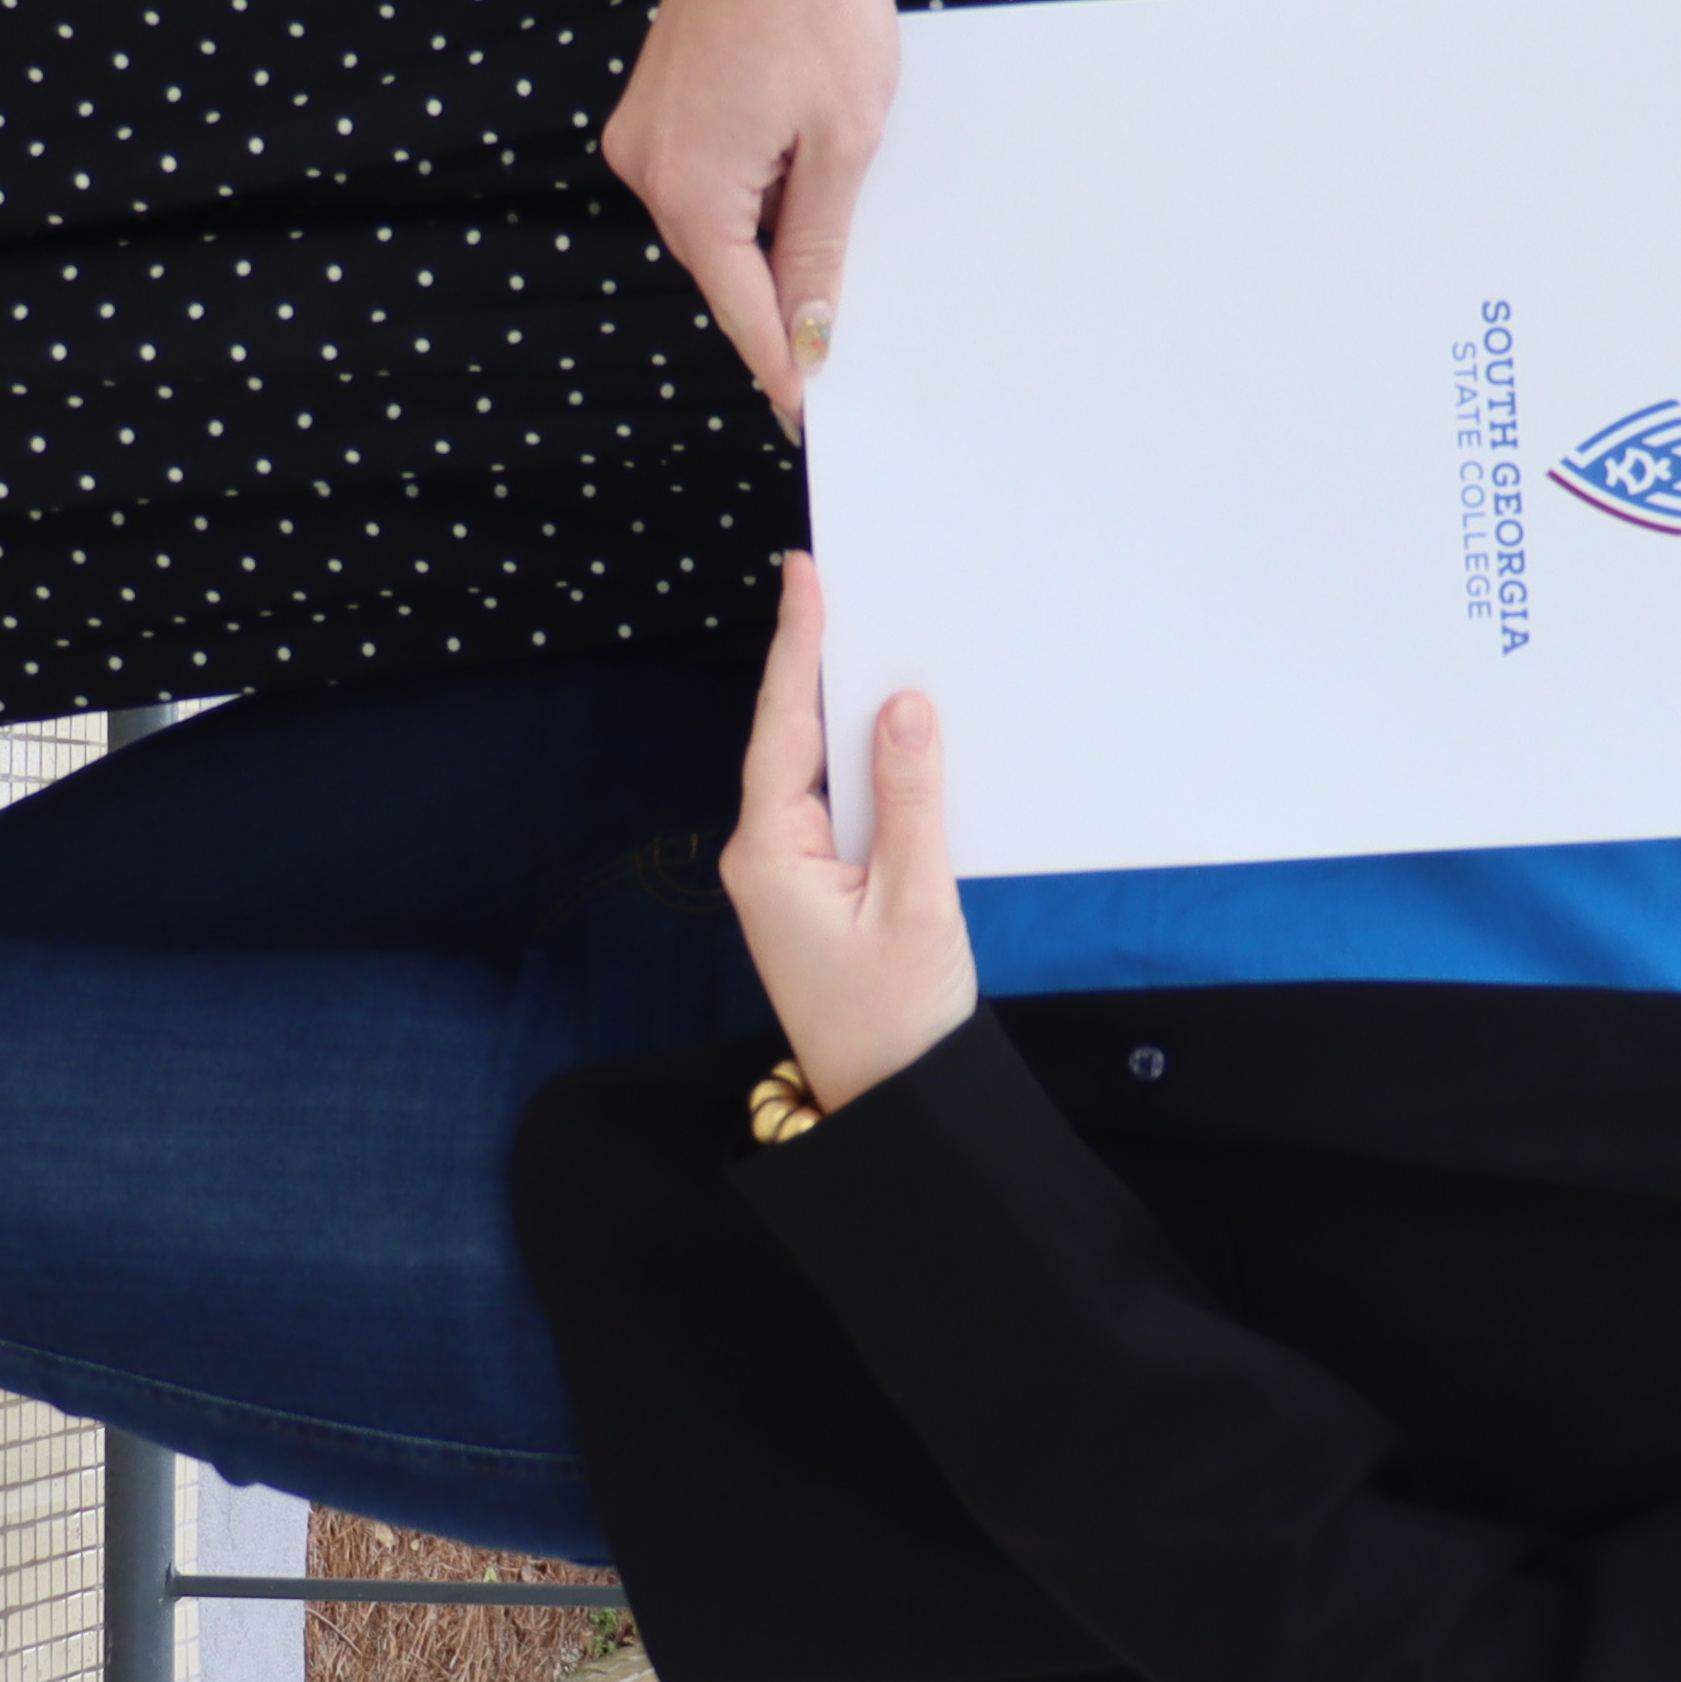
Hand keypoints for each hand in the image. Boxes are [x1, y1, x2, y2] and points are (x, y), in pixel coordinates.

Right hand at [600, 0, 898, 433]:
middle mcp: (648, 167)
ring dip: (766, 245)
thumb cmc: (820, 7)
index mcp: (691, 185)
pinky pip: (705, 181)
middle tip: (837, 358)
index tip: (807, 415)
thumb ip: (818, 244)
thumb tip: (811, 331)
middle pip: (721, 269)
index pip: (741, 306)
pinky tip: (798, 193)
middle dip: (777, 307)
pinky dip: (749, 200)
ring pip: (714, 226)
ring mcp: (644, 135)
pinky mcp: (655, 107)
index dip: (779, 363)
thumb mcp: (843, 140)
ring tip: (832, 263)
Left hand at [721, 559, 975, 1113]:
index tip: (804, 576)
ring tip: (863, 634)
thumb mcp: (917, 902)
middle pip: (789, 735)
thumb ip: (910, 800)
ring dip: (839, 709)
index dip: (795, 645)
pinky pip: (833, 804)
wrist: (892, 1105)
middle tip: (832, 581)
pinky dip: (859, 762)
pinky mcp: (813, 888)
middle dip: (813, 660)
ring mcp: (784, 874)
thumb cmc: (898, 1019)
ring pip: (812, 767)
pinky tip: (888, 731)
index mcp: (770, 854)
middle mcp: (763, 856)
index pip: (782, 725)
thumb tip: (904, 709)